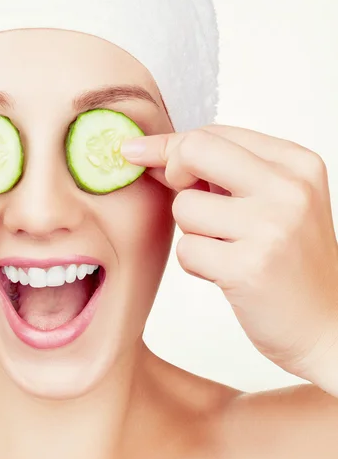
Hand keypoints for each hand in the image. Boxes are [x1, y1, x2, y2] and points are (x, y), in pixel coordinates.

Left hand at [121, 124, 337, 383]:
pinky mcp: (249, 267)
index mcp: (297, 164)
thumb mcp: (272, 203)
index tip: (139, 152)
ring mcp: (271, 227)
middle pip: (195, 151)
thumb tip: (152, 154)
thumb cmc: (289, 262)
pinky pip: (186, 250)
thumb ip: (221, 174)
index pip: (214, 133)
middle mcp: (289, 188)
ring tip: (226, 249)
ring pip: (184, 207)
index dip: (169, 145)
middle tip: (190, 203)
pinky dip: (196, 264)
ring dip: (192, 233)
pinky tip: (226, 274)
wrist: (326, 325)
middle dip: (172, 173)